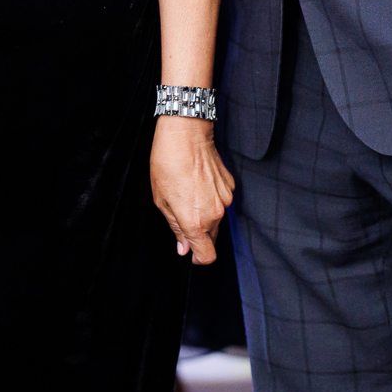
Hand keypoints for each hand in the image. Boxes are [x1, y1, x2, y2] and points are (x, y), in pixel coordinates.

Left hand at [149, 115, 233, 264]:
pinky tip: (198, 183)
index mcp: (195, 221)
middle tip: (181, 216)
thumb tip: (183, 248)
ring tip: (188, 194)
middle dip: (198, 235)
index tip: (190, 254)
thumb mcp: (161, 199)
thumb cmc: (167, 163)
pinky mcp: (230, 186)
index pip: (207, 255)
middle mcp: (215, 214)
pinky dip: (211, 199)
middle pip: (211, 238)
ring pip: (217, 219)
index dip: (198, 258)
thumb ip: (175, 227)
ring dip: (205, 215)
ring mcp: (225, 200)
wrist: (185, 133)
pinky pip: (221, 201)